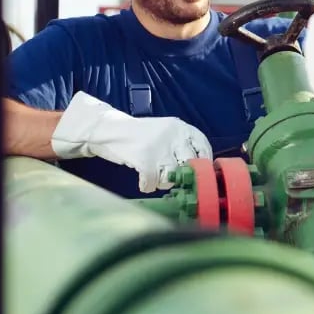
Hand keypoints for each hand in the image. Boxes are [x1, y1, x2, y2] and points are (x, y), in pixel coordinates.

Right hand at [51, 92, 212, 192]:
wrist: (110, 130)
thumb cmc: (140, 134)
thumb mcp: (165, 131)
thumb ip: (181, 144)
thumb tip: (199, 168)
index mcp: (180, 127)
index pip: (202, 145)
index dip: (203, 161)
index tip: (200, 174)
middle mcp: (174, 136)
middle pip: (189, 164)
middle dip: (182, 176)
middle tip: (173, 180)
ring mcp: (159, 149)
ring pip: (171, 177)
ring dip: (163, 183)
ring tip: (154, 179)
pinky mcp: (145, 160)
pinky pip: (153, 183)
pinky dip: (147, 186)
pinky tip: (143, 182)